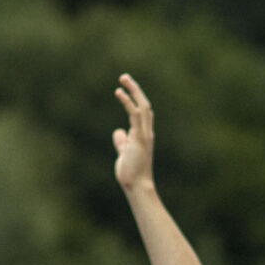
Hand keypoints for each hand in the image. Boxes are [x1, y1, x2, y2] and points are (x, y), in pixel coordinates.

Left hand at [112, 73, 155, 192]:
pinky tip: (119, 92)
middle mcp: (147, 132)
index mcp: (144, 136)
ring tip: (123, 79)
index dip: (136, 99)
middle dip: (135, 90)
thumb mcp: (124, 154)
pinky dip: (128, 102)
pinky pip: (135, 115)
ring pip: (142, 106)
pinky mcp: (139, 138)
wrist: (137, 186)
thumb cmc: (131, 174)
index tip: (125, 89)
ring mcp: (144, 134)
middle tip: (124, 77)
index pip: (142, 113)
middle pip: (145, 105)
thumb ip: (122, 142)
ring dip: (133, 91)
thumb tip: (118, 132)